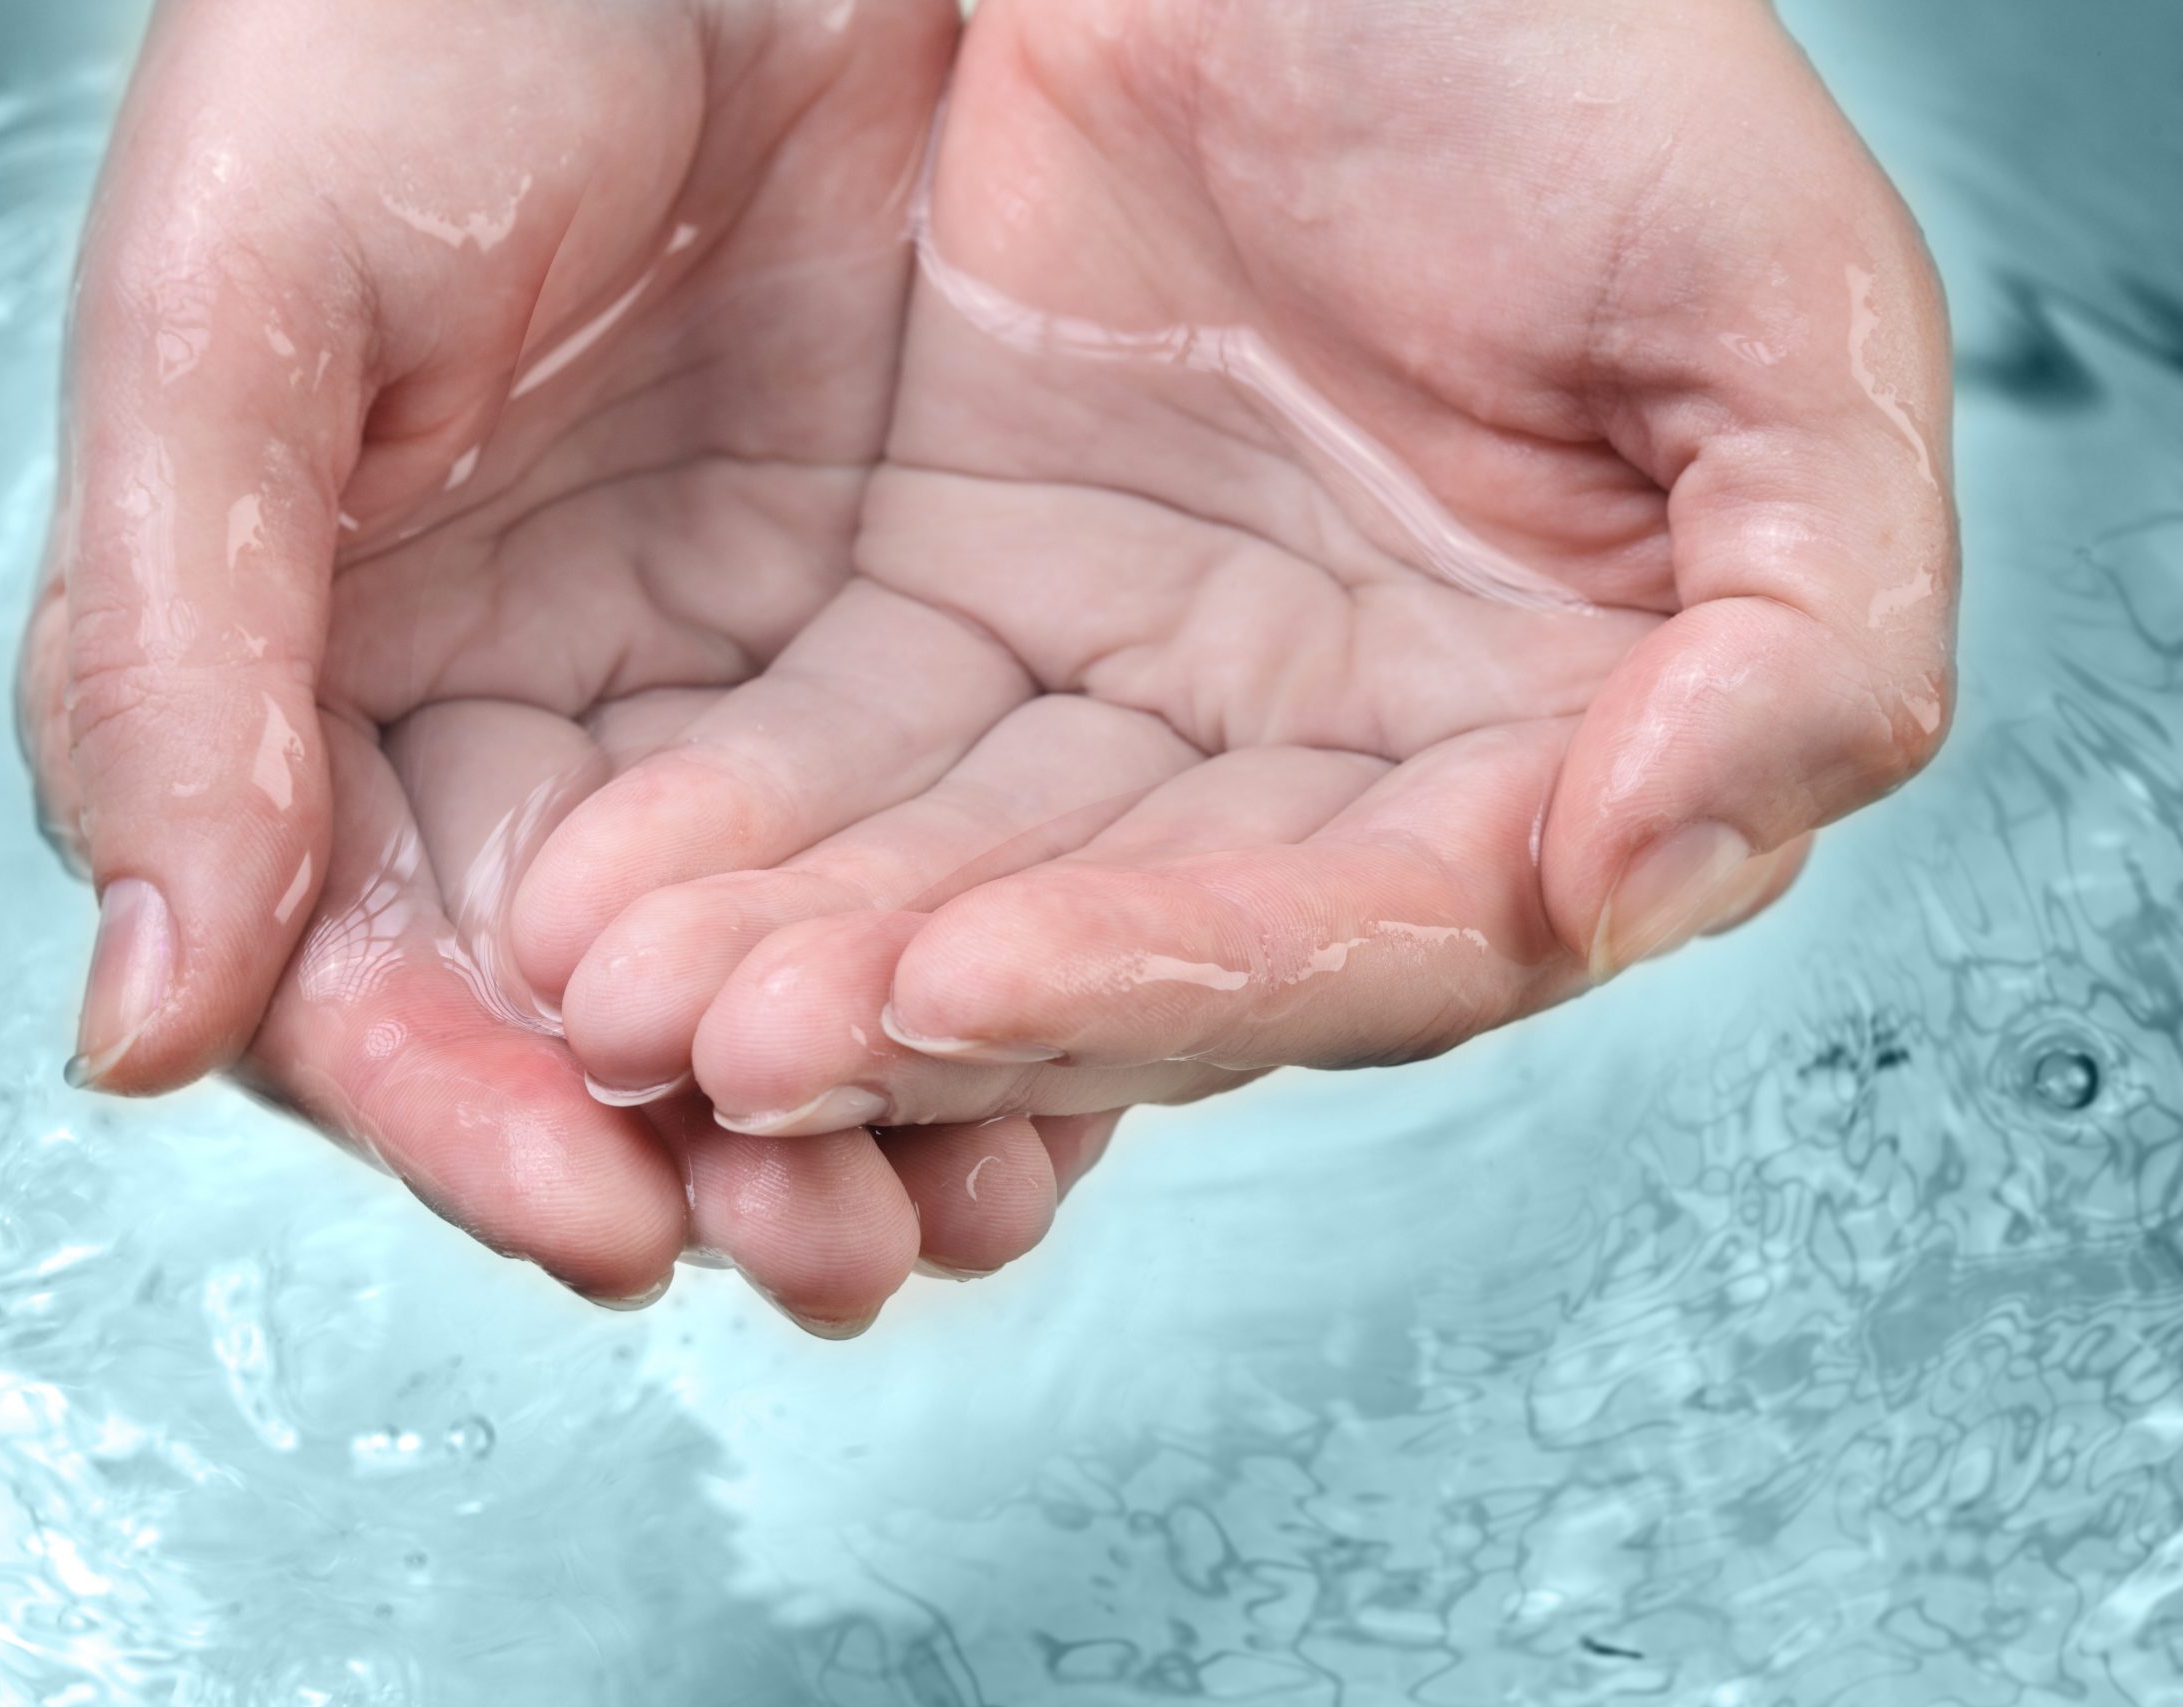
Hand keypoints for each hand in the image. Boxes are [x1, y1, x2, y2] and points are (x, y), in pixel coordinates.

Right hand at [19, 0, 1112, 1324]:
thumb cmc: (432, 15)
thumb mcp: (248, 299)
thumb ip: (171, 653)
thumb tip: (137, 1027)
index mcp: (326, 674)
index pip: (368, 971)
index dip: (465, 1110)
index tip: (590, 1207)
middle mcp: (532, 714)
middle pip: (590, 1027)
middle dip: (698, 1161)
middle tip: (810, 1255)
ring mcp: (735, 693)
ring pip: (785, 975)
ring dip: (864, 1121)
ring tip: (946, 1212)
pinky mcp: (930, 643)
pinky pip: (959, 860)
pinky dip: (997, 978)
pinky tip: (1052, 1071)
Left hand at [514, 0, 1956, 1132]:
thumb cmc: (1551, 44)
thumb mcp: (1772, 300)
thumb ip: (1814, 622)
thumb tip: (1661, 863)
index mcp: (1528, 734)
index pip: (1363, 941)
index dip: (1182, 980)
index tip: (979, 982)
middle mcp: (1322, 758)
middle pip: (1131, 964)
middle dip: (938, 1024)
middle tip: (747, 1044)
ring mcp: (1133, 699)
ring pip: (960, 894)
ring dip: (802, 969)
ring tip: (639, 996)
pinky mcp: (956, 616)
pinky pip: (834, 766)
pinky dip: (733, 838)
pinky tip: (619, 885)